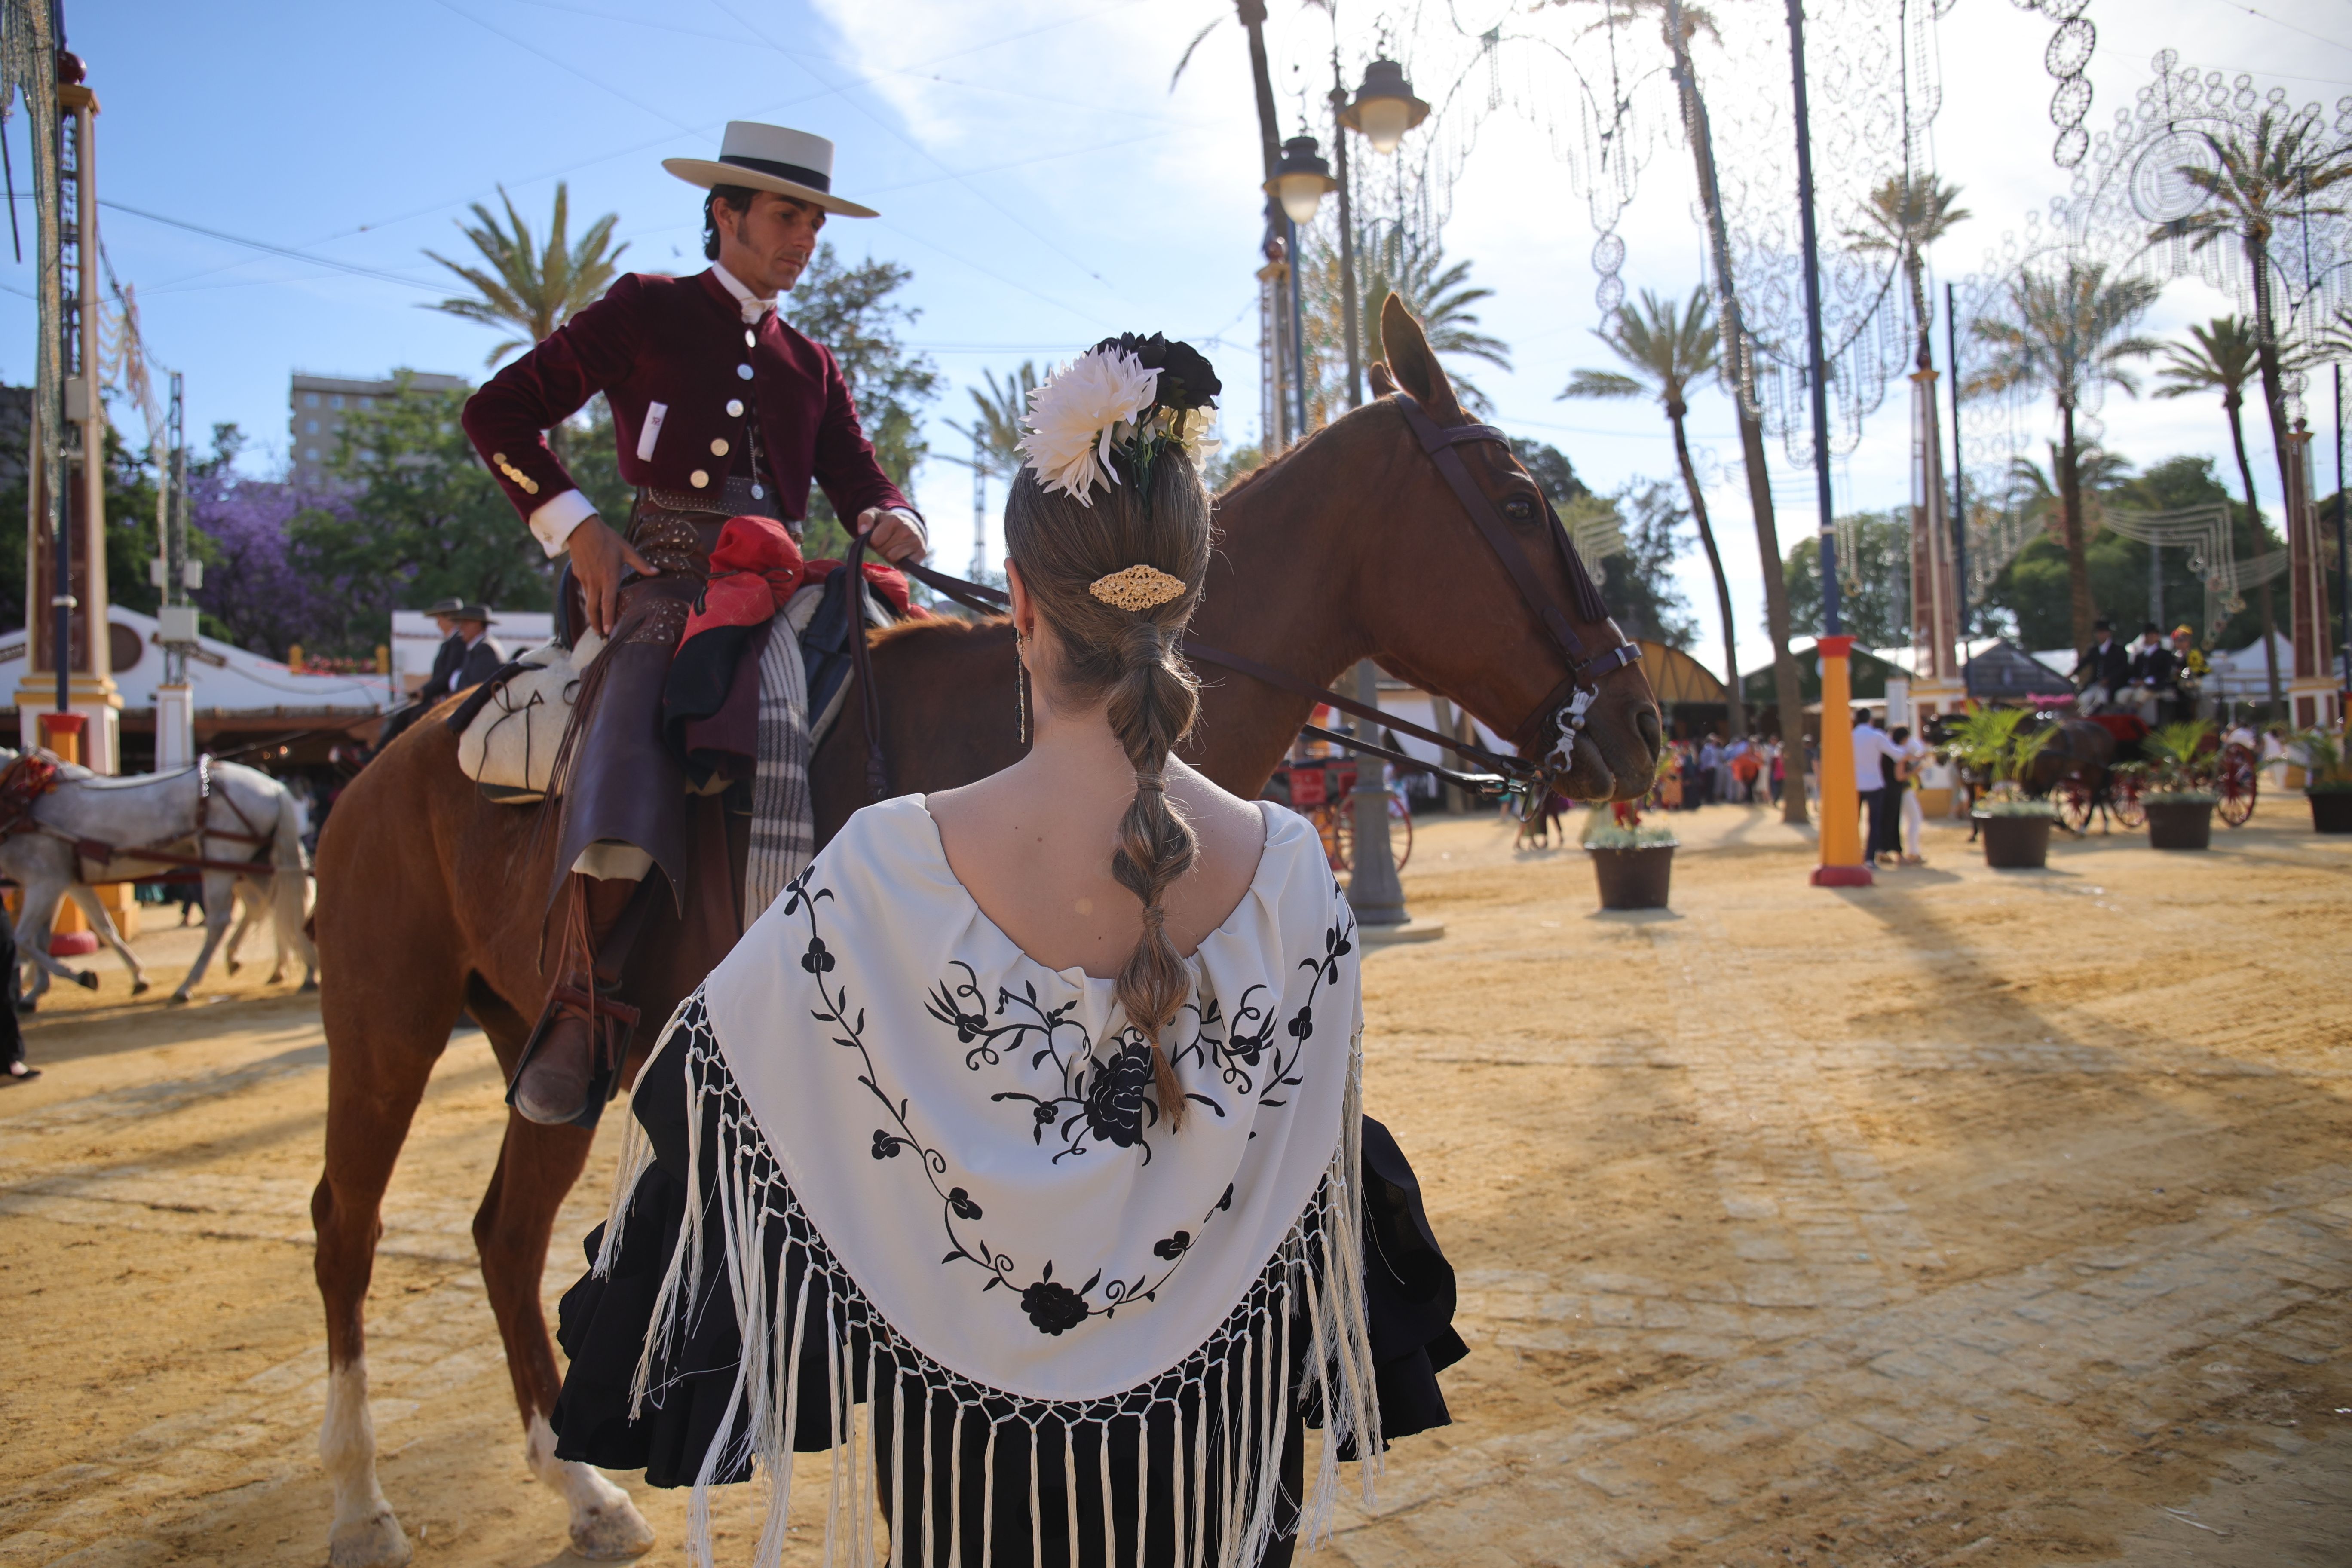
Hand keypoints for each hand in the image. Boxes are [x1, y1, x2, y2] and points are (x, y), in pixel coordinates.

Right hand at [566, 518, 655, 636]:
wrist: (581, 529)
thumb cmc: (606, 538)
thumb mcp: (626, 550)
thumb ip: (641, 564)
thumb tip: (657, 573)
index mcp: (608, 577)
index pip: (608, 603)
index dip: (608, 618)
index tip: (608, 632)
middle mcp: (595, 581)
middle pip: (594, 608)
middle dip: (596, 624)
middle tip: (600, 636)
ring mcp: (584, 579)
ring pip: (588, 600)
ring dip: (592, 614)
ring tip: (596, 624)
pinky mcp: (578, 574)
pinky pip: (584, 589)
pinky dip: (589, 597)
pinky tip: (593, 600)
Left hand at [856, 507, 927, 563]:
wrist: (910, 525)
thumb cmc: (887, 523)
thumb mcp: (875, 515)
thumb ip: (865, 519)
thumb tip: (863, 531)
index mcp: (894, 520)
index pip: (874, 542)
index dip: (874, 541)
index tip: (880, 535)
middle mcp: (907, 530)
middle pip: (883, 551)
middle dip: (883, 548)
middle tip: (888, 542)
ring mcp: (915, 542)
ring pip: (893, 559)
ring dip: (891, 556)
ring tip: (895, 547)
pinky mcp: (921, 553)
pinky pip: (904, 567)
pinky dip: (901, 563)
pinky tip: (902, 555)